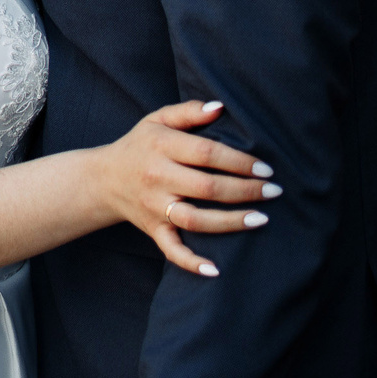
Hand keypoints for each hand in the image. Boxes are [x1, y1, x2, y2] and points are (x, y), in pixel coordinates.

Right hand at [95, 100, 279, 276]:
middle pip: (207, 188)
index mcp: (160, 147)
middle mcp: (157, 178)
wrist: (102, 179)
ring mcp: (155, 207)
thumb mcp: (157, 120)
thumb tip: (220, 108)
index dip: (238, 161)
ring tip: (261, 219)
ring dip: (231, 222)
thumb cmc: (139, 146)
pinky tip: (216, 269)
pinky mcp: (153, 229)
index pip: (206, 153)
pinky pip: (172, 249)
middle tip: (274, 192)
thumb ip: (188, 112)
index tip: (265, 168)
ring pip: (196, 220)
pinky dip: (191, 262)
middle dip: (245, 190)